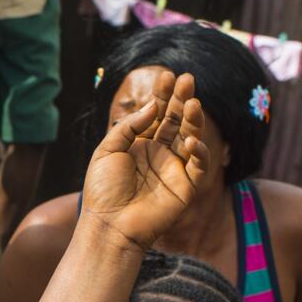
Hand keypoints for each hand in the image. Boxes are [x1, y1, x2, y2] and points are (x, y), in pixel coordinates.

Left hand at [79, 69, 209, 252]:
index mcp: (140, 145)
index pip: (156, 114)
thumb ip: (128, 127)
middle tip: (187, 79)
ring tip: (192, 103)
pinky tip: (190, 142)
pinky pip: (199, 165)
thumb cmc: (102, 191)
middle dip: (182, 99)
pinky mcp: (186, 187)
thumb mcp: (106, 151)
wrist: (108, 225)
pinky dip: (198, 152)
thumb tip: (153, 105)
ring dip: (193, 119)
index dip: (163, 95)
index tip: (167, 76)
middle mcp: (159, 153)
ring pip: (190, 137)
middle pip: (176, 121)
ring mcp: (174, 168)